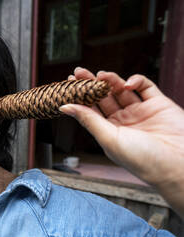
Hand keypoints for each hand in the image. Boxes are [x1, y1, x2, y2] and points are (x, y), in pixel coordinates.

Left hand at [60, 68, 183, 216]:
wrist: (179, 165)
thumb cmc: (142, 159)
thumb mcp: (109, 139)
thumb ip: (88, 120)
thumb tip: (64, 107)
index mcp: (109, 132)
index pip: (90, 110)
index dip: (79, 96)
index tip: (69, 83)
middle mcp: (123, 121)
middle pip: (103, 98)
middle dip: (90, 84)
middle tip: (79, 71)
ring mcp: (140, 112)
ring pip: (121, 90)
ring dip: (110, 80)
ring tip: (100, 75)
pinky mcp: (158, 104)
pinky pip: (145, 87)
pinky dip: (135, 81)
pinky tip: (127, 83)